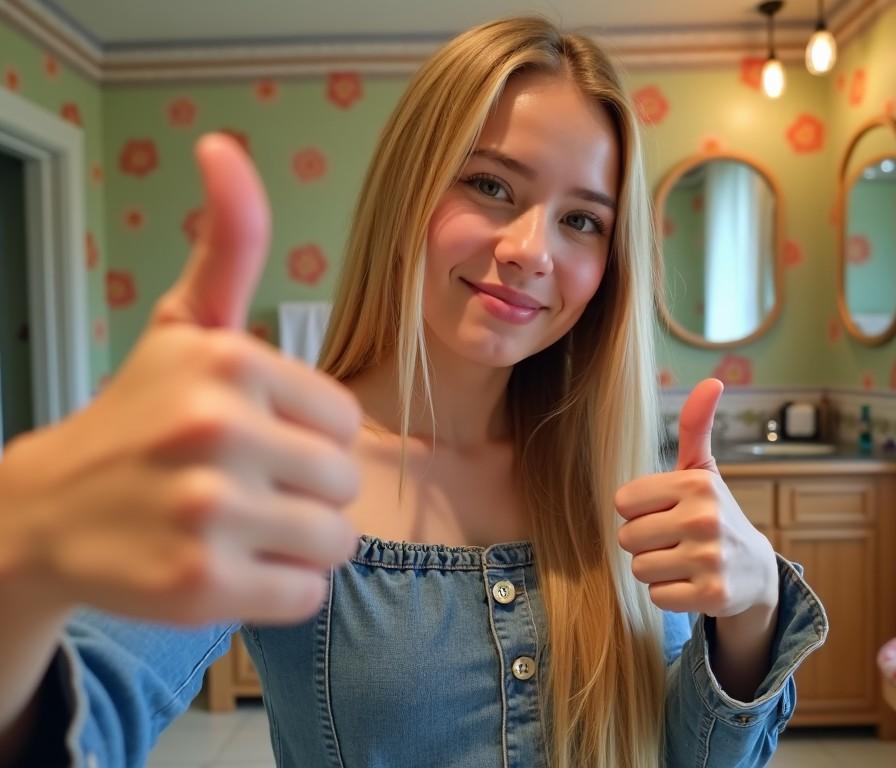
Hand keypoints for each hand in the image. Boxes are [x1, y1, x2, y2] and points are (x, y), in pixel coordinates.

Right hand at [0, 134, 361, 625]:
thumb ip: (227, 244)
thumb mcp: (186, 324)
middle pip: (346, 482)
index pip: (347, 421)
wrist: (50, 508)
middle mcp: (217, 429)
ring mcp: (205, 511)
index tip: (260, 436)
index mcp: (230, 361)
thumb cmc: (142, 411)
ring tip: (242, 525)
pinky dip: (280, 589)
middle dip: (308, 490)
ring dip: (298, 542)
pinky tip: (230, 565)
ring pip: (335, 542)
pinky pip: (304, 594)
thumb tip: (224, 147)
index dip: (311, 436)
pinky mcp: (198, 585)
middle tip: (246, 485)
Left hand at [615, 378, 777, 617]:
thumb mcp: (703, 470)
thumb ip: (695, 426)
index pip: (622, 502)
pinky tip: (693, 583)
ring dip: (656, 569)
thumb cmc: (715, 514)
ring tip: (683, 560)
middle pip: (626, 537)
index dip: (637, 511)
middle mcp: (704, 518)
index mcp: (696, 483)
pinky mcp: (712, 595)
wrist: (755, 572)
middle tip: (674, 540)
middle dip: (644, 542)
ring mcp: (710, 558)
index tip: (664, 512)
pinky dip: (670, 594)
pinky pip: (657, 597)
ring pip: (639, 569)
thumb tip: (712, 380)